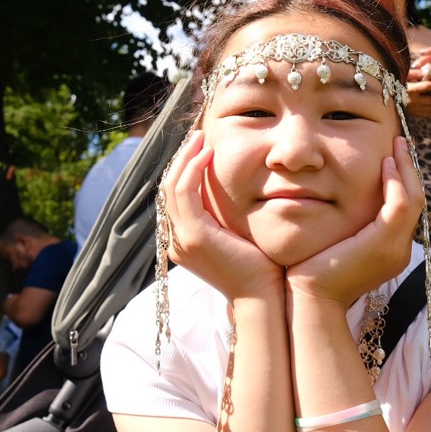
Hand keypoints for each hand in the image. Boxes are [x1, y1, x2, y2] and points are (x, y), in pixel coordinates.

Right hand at [161, 130, 282, 299]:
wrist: (264, 295)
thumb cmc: (260, 268)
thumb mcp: (238, 235)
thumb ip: (227, 216)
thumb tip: (235, 191)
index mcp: (184, 241)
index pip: (174, 197)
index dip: (183, 169)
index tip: (200, 148)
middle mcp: (176, 241)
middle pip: (167, 189)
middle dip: (181, 159)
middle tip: (198, 136)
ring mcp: (181, 240)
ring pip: (171, 187)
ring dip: (185, 158)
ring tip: (201, 138)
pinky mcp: (194, 236)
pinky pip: (184, 193)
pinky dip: (192, 170)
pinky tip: (207, 154)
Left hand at [286, 137, 423, 306]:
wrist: (309, 298)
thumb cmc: (312, 271)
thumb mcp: (335, 242)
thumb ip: (346, 223)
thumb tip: (336, 198)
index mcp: (391, 250)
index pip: (405, 209)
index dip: (403, 180)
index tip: (393, 156)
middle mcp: (400, 251)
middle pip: (415, 200)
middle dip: (409, 168)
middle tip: (401, 142)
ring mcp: (395, 249)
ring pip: (413, 199)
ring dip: (405, 169)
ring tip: (396, 146)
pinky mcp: (383, 244)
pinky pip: (399, 205)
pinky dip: (396, 182)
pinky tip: (384, 164)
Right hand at [405, 47, 430, 118]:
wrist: (389, 93)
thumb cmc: (398, 80)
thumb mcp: (405, 74)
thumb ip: (417, 72)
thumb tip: (429, 69)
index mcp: (407, 89)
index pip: (425, 86)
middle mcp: (409, 101)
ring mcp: (411, 109)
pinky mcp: (413, 113)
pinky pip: (427, 115)